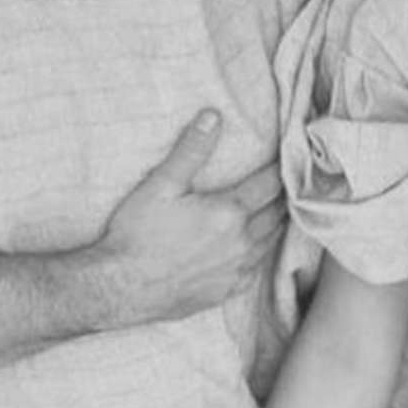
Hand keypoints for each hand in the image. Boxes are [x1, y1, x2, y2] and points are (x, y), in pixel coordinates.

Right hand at [87, 109, 286, 327]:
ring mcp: (236, 270)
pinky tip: (255, 245)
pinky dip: (262, 252)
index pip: (270, 184)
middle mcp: (241, 242)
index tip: (287, 157)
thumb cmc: (136, 235)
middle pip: (277, 213)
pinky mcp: (226, 290)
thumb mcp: (161, 185)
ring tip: (277, 207)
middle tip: (288, 180)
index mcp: (229, 212)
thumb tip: (213, 116)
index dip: (280, 169)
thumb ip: (191, 150)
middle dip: (283, 195)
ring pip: (271, 241)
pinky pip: (257, 268)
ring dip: (276, 223)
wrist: (118, 289)